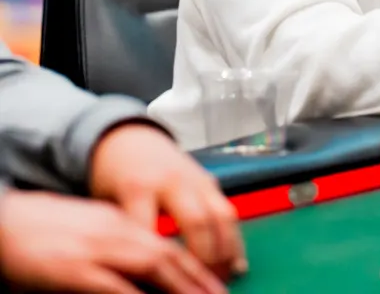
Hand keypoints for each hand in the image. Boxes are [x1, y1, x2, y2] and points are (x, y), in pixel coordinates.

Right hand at [0, 189, 224, 293]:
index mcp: (119, 222)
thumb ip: (117, 247)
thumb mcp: (87, 232)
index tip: (216, 283)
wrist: (1, 221)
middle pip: (168, 256)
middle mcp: (115, 231)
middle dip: (199, 280)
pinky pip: (116, 286)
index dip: (195, 266)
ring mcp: (96, 249)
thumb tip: (147, 270)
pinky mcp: (75, 269)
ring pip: (152, 267)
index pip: (167, 245)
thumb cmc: (40, 231)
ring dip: (182, 288)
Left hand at [90, 124, 244, 277]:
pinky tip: (235, 264)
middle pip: (195, 223)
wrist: (129, 140)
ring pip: (220, 217)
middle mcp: (172, 180)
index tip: (158, 285)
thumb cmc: (113, 179)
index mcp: (138, 186)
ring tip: (223, 279)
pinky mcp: (210, 182)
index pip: (151, 231)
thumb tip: (127, 276)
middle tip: (201, 288)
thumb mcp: (104, 204)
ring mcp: (196, 179)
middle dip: (202, 260)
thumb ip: (121, 236)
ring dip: (225, 252)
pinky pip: (229, 213)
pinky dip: (235, 241)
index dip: (156, 263)